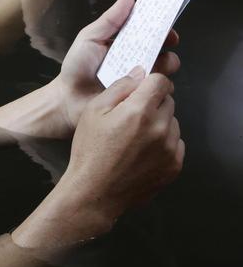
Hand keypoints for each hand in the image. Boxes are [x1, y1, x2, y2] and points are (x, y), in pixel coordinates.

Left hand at [55, 0, 179, 133]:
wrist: (68, 99)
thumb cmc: (77, 65)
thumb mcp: (90, 37)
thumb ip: (110, 20)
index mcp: (126, 44)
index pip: (149, 33)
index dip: (161, 28)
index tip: (168, 25)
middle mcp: (136, 61)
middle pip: (162, 52)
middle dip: (168, 48)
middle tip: (166, 47)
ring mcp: (140, 82)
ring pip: (163, 72)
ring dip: (165, 67)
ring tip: (154, 68)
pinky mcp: (140, 100)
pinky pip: (157, 93)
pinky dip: (159, 88)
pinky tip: (148, 86)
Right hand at [59, 67, 182, 229]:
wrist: (95, 192)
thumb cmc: (90, 149)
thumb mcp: (94, 110)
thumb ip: (120, 87)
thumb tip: (139, 74)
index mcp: (140, 111)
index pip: (161, 81)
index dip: (150, 81)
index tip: (140, 88)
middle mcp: (161, 128)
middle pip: (168, 100)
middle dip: (153, 101)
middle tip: (132, 114)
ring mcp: (170, 149)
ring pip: (173, 121)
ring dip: (160, 122)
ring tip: (137, 135)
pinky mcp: (174, 166)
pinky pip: (176, 143)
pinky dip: (165, 141)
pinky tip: (144, 150)